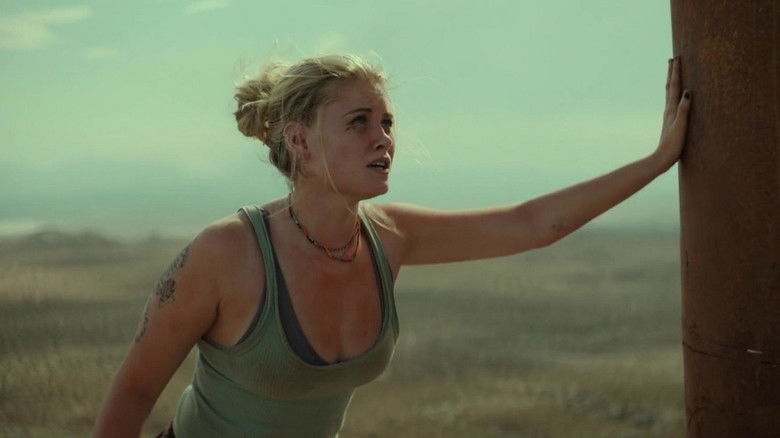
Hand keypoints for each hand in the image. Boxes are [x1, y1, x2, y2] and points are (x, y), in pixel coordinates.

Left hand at [653, 56, 691, 172]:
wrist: (662, 158)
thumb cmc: (672, 144)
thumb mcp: (680, 126)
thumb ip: (683, 109)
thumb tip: (688, 92)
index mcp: (671, 109)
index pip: (674, 86)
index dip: (676, 72)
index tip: (676, 58)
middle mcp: (668, 110)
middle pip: (670, 87)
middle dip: (672, 72)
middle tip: (673, 59)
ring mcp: (669, 115)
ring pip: (670, 94)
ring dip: (672, 81)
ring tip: (674, 72)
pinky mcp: (671, 122)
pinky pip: (673, 102)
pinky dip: (675, 94)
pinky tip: (677, 97)